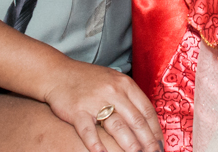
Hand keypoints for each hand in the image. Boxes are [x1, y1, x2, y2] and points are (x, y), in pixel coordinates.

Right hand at [41, 59, 162, 151]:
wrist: (58, 73)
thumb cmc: (87, 80)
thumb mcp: (113, 80)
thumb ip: (129, 96)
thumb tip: (146, 120)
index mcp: (124, 84)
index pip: (146, 110)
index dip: (155, 129)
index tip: (160, 144)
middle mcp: (112, 91)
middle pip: (136, 120)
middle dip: (148, 141)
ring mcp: (95, 101)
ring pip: (118, 127)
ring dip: (130, 145)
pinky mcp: (78, 110)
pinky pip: (89, 131)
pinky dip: (96, 145)